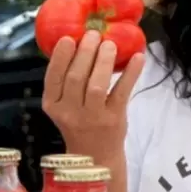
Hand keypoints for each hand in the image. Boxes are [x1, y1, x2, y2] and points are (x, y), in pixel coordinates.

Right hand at [41, 30, 143, 158]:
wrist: (96, 157)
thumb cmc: (80, 124)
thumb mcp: (64, 106)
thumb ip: (67, 83)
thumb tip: (79, 44)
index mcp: (52, 105)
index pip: (53, 77)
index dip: (60, 56)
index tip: (69, 38)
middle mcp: (69, 112)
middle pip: (76, 77)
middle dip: (85, 52)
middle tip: (94, 34)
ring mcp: (92, 117)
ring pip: (97, 84)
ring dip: (104, 61)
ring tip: (110, 44)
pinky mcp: (114, 119)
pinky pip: (122, 92)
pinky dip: (130, 73)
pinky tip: (138, 58)